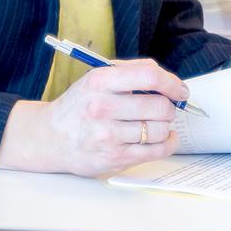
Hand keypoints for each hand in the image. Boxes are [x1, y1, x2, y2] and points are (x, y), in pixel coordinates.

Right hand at [0, 58, 185, 176]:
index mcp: (100, 82)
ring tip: (155, 123)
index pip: (149, 77)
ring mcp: (108, 135)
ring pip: (159, 129)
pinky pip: (156, 151)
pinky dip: (167, 143)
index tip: (179, 90)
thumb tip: (168, 80)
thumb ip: (131, 72)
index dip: (172, 83)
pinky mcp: (114, 158)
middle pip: (159, 106)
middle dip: (169, 107)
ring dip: (165, 126)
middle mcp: (102, 107)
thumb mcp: (97, 79)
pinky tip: (163, 137)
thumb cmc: (80, 105)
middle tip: (165, 108)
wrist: (51, 137)